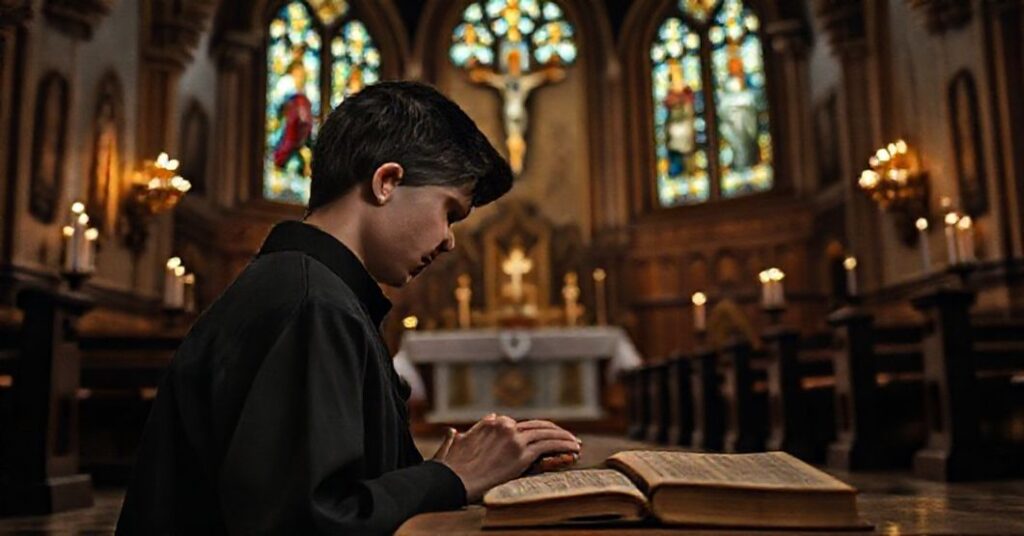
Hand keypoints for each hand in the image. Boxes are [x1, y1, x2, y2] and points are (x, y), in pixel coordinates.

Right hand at [432, 414, 580, 501]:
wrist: (451, 480)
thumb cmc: (450, 469)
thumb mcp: (453, 445)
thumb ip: (458, 437)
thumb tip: (454, 431)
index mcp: (491, 423)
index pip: (520, 424)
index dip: (535, 430)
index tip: (544, 436)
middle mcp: (504, 426)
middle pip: (536, 426)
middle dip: (554, 431)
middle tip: (568, 437)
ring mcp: (513, 438)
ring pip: (546, 433)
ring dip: (564, 437)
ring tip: (576, 443)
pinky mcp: (521, 453)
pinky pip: (548, 445)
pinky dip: (563, 445)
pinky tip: (573, 449)